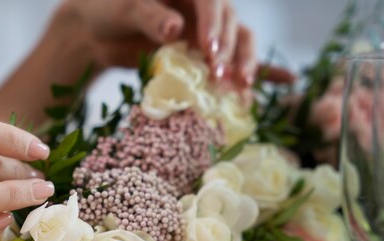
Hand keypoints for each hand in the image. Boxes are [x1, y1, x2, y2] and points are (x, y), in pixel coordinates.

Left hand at [61, 0, 290, 86]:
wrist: (99, 31)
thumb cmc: (110, 11)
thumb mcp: (126, 9)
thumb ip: (150, 17)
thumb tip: (175, 29)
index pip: (211, 2)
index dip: (214, 26)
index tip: (209, 51)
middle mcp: (204, 9)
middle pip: (232, 24)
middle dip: (230, 52)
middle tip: (221, 77)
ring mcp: (207, 31)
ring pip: (239, 43)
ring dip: (244, 65)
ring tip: (240, 89)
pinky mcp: (204, 54)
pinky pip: (235, 61)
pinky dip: (260, 71)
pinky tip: (284, 82)